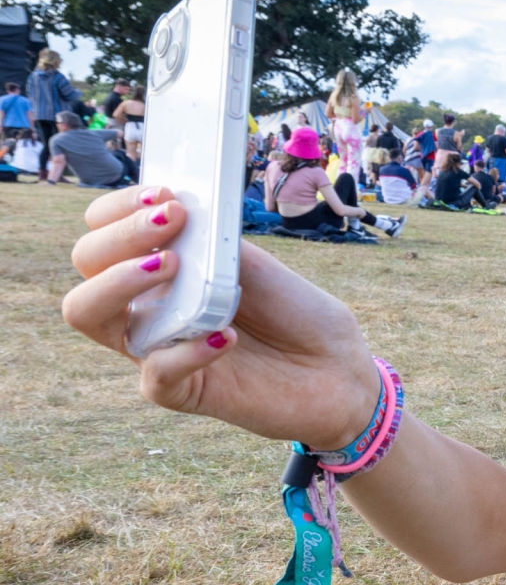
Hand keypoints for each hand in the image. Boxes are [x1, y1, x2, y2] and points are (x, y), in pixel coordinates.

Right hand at [62, 185, 380, 449]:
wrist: (339, 370)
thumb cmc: (296, 313)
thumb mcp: (257, 265)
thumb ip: (213, 242)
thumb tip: (176, 210)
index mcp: (159, 267)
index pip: (104, 231)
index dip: (119, 208)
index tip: (163, 194)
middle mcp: (145, 305)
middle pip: (87, 262)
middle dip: (120, 232)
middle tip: (171, 218)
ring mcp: (155, 348)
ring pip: (88, 313)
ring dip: (120, 279)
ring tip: (171, 263)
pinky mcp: (179, 390)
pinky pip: (156, 373)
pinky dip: (187, 350)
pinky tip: (228, 337)